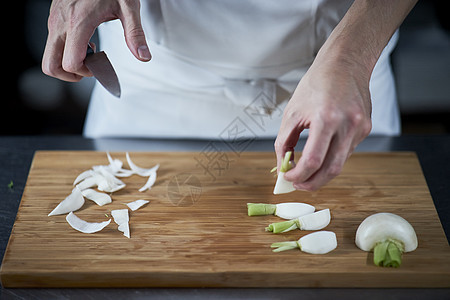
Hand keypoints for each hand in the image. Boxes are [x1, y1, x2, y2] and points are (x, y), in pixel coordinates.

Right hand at [42, 0, 150, 81]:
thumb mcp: (128, 7)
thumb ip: (135, 34)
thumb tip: (144, 57)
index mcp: (78, 23)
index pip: (70, 63)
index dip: (86, 72)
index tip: (100, 66)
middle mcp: (60, 24)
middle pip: (50, 66)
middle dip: (70, 75)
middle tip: (89, 69)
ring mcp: (54, 21)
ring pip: (50, 57)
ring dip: (68, 62)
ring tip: (90, 53)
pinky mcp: (54, 19)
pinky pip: (53, 44)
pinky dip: (67, 50)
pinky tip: (86, 41)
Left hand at [274, 54, 371, 190]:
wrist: (344, 64)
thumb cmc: (317, 84)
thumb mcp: (292, 112)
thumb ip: (285, 142)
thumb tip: (282, 166)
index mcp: (326, 118)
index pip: (313, 161)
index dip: (299, 175)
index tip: (288, 178)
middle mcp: (348, 125)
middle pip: (331, 170)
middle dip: (313, 183)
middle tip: (298, 184)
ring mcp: (360, 128)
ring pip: (341, 163)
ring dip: (322, 172)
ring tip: (306, 170)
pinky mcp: (366, 128)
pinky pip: (347, 152)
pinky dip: (332, 157)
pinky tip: (323, 152)